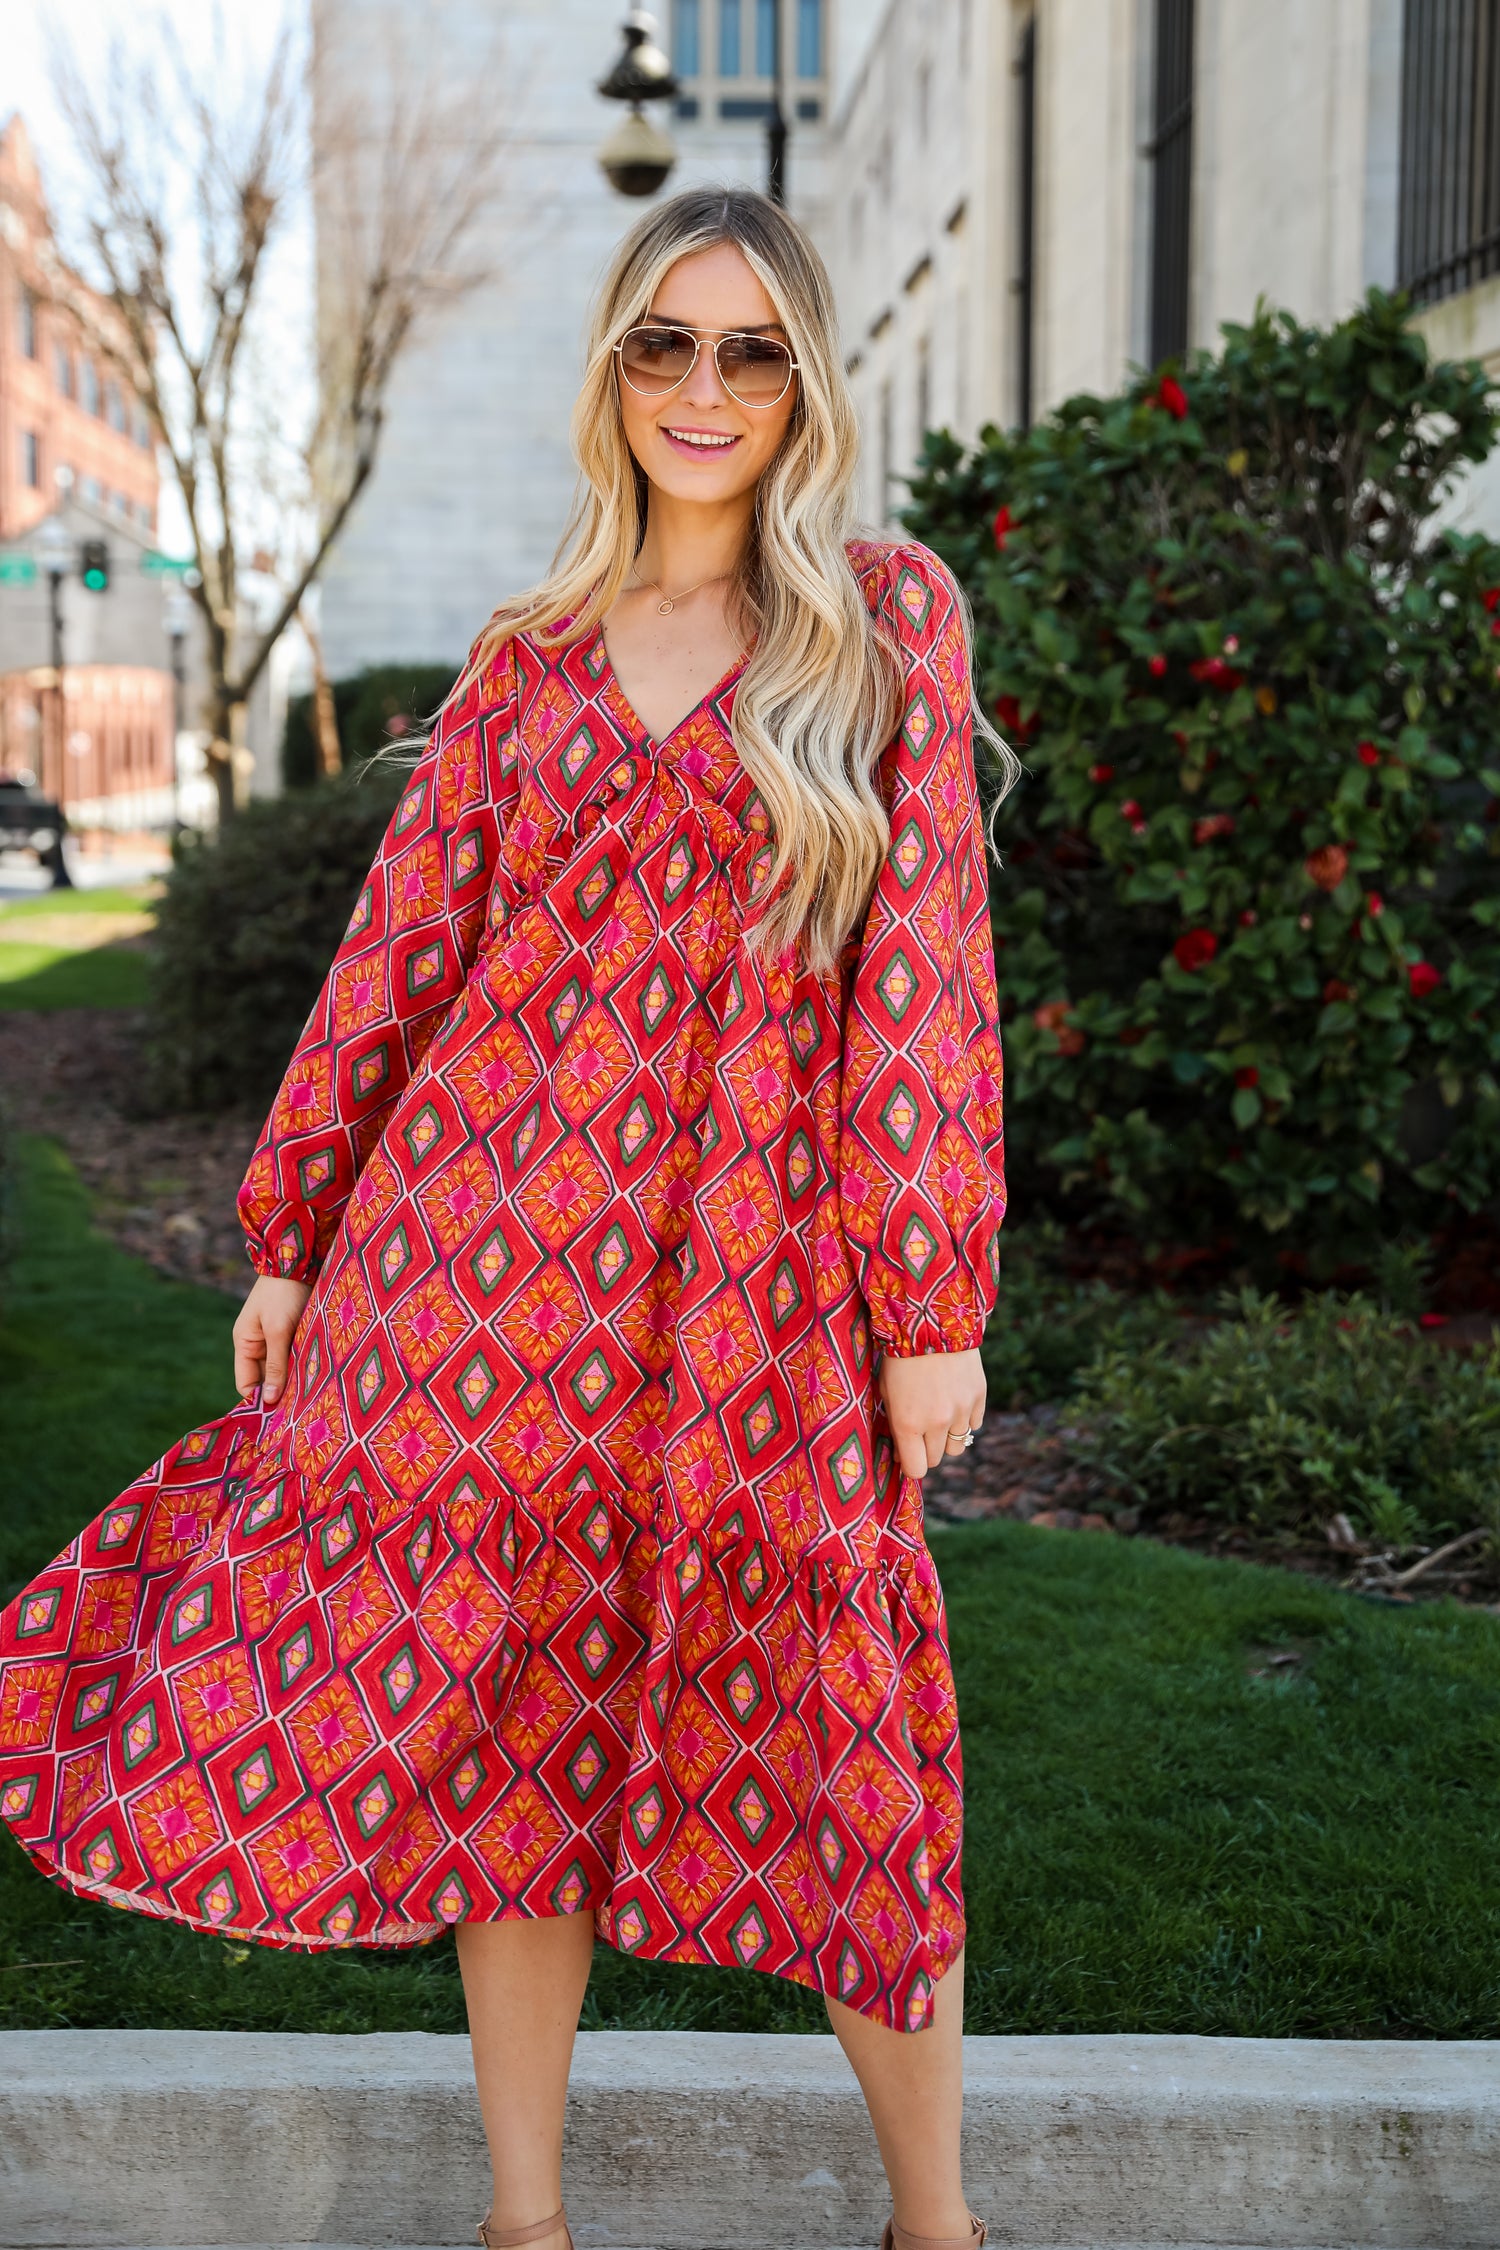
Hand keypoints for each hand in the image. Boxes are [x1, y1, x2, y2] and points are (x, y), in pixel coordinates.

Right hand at [232, 1275, 312, 1407]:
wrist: (298, 1260)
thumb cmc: (283, 1294)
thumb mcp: (278, 1330)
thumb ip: (275, 1364)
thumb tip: (268, 1399)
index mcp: (244, 1344)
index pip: (247, 1385)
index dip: (260, 1400)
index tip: (279, 1416)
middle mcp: (258, 1345)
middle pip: (267, 1379)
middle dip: (282, 1392)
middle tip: (302, 1409)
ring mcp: (276, 1339)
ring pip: (284, 1370)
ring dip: (297, 1379)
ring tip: (313, 1396)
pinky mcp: (294, 1333)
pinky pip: (297, 1357)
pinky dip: (305, 1366)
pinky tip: (319, 1376)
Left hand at [878, 1347, 986, 1481]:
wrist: (931, 1320)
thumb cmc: (899, 1357)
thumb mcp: (886, 1391)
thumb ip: (895, 1426)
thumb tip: (902, 1455)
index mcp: (908, 1423)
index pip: (916, 1470)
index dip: (910, 1464)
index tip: (907, 1454)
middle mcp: (938, 1422)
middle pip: (937, 1459)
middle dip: (926, 1449)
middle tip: (920, 1429)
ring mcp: (962, 1410)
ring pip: (958, 1446)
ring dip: (947, 1437)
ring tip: (938, 1415)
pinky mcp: (979, 1396)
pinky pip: (974, 1424)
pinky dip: (965, 1419)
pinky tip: (953, 1400)